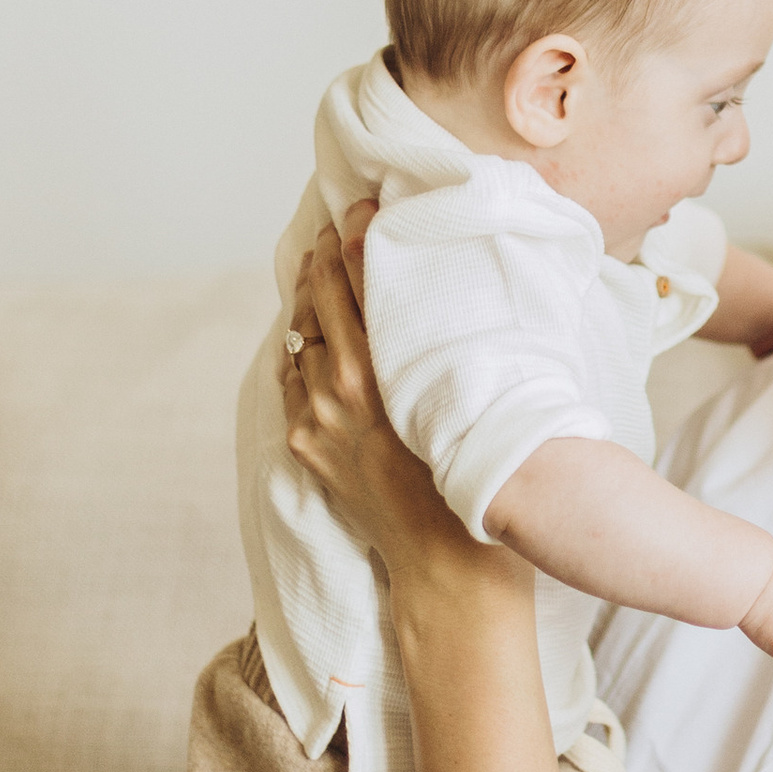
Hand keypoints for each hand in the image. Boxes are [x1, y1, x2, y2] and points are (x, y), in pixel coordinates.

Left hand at [280, 221, 530, 651]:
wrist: (446, 566)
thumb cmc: (479, 480)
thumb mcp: (467, 398)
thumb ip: (448, 344)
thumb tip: (450, 299)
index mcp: (385, 371)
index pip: (360, 284)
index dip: (355, 239)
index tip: (358, 206)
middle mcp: (343, 390)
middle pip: (320, 303)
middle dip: (324, 261)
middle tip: (333, 228)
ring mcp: (318, 421)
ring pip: (300, 341)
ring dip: (309, 304)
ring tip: (317, 271)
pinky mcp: (309, 448)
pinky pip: (293, 384)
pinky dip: (299, 353)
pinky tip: (308, 338)